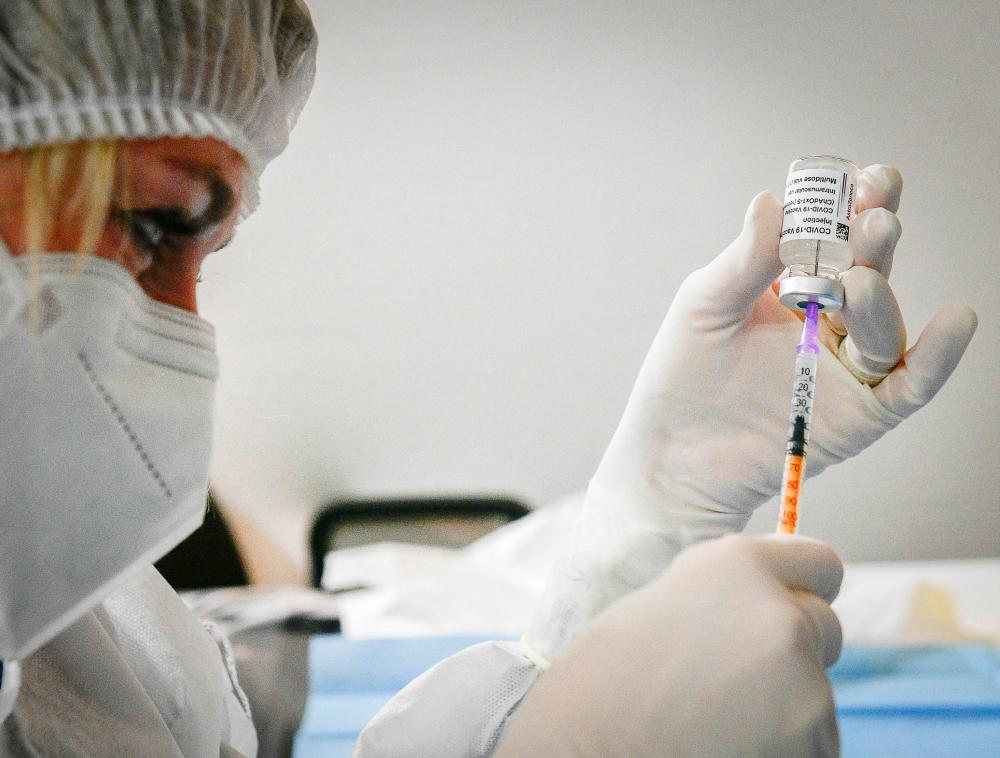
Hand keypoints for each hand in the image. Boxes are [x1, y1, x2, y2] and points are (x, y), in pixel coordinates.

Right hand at [499, 535, 843, 757]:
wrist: (582, 750)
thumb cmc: (604, 681)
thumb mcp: (664, 603)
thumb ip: (728, 594)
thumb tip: (772, 602)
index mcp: (737, 567)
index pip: (820, 562)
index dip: (801, 586)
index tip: (788, 605)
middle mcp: (781, 617)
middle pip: (824, 627)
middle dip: (793, 646)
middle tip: (733, 675)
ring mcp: (805, 688)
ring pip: (816, 689)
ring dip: (783, 702)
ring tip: (712, 717)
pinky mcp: (813, 745)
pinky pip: (812, 737)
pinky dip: (781, 742)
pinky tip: (724, 743)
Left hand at [525, 166, 976, 659]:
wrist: (674, 453)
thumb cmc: (683, 374)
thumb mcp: (706, 306)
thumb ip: (743, 260)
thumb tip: (770, 200)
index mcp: (793, 283)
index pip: (836, 234)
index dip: (856, 205)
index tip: (864, 178)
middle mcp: (831, 318)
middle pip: (871, 269)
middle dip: (876, 239)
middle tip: (875, 218)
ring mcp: (849, 365)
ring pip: (885, 323)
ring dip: (880, 297)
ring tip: (858, 282)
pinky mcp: (863, 412)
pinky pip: (912, 382)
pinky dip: (939, 355)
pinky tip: (956, 321)